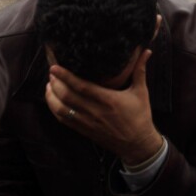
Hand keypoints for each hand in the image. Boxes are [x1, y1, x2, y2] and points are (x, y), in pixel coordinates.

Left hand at [45, 48, 163, 164]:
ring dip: (52, 97)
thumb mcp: (141, 92)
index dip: (66, 76)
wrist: (137, 143)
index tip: (55, 67)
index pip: (81, 86)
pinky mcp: (84, 130)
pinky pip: (64, 120)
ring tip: (49, 86)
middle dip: (55, 83)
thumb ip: (140, 70)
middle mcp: (95, 111)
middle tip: (51, 73)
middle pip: (67, 96)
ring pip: (62, 109)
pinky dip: (55, 110)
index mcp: (108, 100)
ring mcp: (88, 122)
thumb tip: (147, 51)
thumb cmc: (140, 116)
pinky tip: (53, 102)